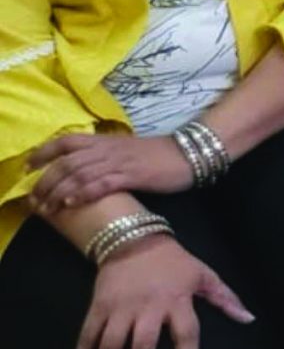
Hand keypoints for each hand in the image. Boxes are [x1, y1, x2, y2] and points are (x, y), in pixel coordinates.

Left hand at [28, 134, 192, 214]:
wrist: (190, 155)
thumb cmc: (158, 156)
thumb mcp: (126, 152)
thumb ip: (104, 157)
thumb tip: (82, 170)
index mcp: (105, 141)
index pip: (67, 141)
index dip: (43, 152)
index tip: (28, 167)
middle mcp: (108, 149)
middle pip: (67, 161)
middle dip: (45, 180)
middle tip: (33, 199)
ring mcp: (120, 162)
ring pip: (79, 173)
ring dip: (58, 191)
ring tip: (47, 207)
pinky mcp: (133, 176)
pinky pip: (102, 183)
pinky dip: (84, 192)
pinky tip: (72, 202)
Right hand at [72, 234, 253, 348]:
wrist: (135, 240)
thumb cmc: (175, 262)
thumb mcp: (204, 275)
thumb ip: (225, 298)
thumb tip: (248, 318)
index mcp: (177, 301)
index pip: (186, 332)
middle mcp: (148, 307)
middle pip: (143, 343)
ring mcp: (120, 307)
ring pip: (110, 343)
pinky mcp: (99, 305)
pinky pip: (88, 333)